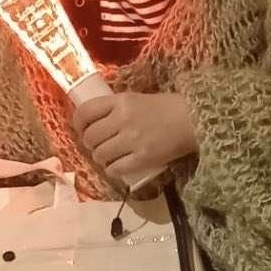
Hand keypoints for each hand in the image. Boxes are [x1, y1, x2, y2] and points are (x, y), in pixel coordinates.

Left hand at [73, 92, 197, 181]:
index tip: (81, 129)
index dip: (77, 123)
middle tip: (98, 146)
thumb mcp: (137, 99)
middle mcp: (122, 119)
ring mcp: (132, 140)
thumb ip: (115, 108)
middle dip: (90, 144)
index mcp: (120, 101)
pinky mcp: (142, 159)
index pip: (85, 112)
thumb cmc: (166, 108)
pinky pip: (115, 169)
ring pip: (100, 155)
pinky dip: (112, 170)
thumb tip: (92, 122)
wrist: (193, 119)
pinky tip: (117, 167)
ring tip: (110, 157)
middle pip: (90, 138)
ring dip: (101, 159)